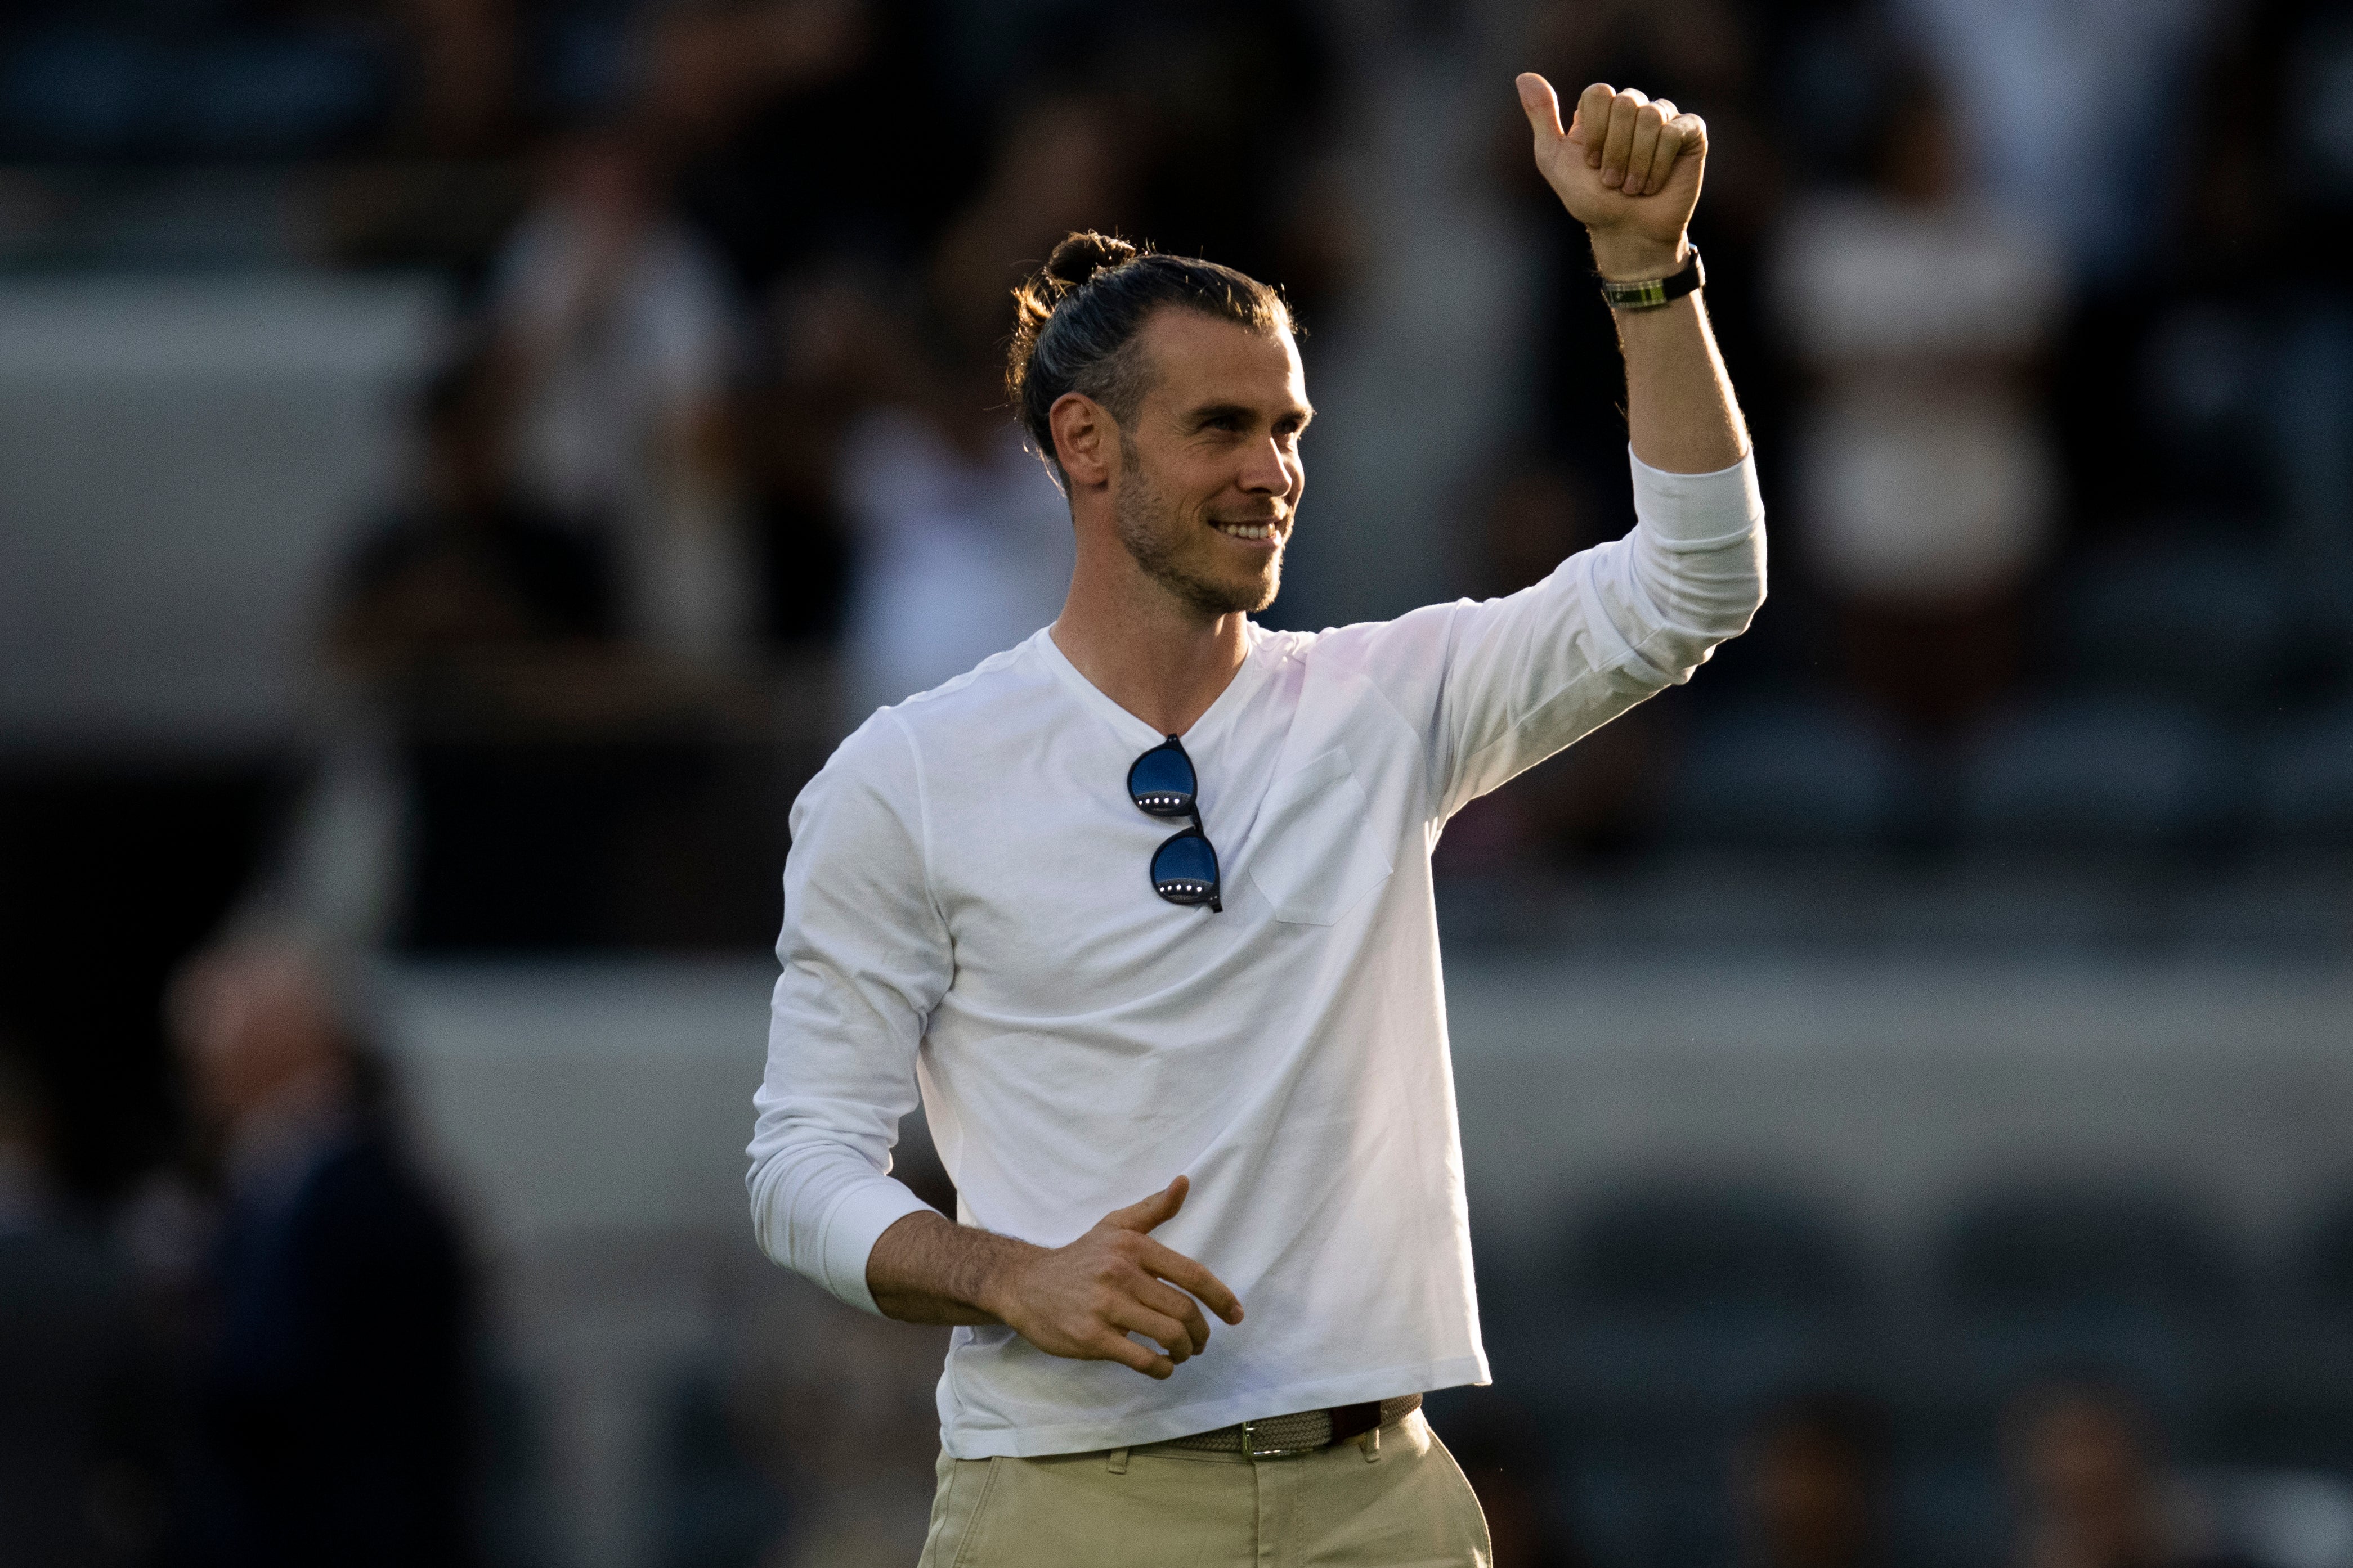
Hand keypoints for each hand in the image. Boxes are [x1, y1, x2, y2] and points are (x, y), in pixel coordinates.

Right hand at [982, 1175, 1243, 1378]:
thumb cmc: (1079, 1257)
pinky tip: (1162, 1367)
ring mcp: (1106, 1307)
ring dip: (1185, 1351)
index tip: (1236, 1316)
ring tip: (1183, 1354)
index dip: (1221, 1298)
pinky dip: (1161, 1369)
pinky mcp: (1092, 1338)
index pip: (1192, 1275)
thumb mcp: (1114, 1226)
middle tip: (1201, 1342)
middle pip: (1184, 1311)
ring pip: (1168, 1335)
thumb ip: (1153, 1208)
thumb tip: (1185, 1181)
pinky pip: (1142, 1359)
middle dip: (1201, 1333)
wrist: (1024, 1284)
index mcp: (1134, 1247)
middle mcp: (1122, 1273)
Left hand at [1517, 73, 1705, 278]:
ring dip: (1637, 162)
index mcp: (1602, 110)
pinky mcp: (1690, 132)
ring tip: (1631, 188)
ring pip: (1651, 116)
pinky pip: (1675, 131)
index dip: (1594, 132)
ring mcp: (1664, 118)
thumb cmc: (1590, 200)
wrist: (1626, 233)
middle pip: (1625, 103)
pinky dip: (1659, 164)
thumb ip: (1541, 117)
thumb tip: (1523, 76)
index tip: (1590, 163)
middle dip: (1615, 151)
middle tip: (1612, 182)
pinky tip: (1653, 185)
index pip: (1598, 92)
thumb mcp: (1554, 160)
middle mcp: (1634, 108)